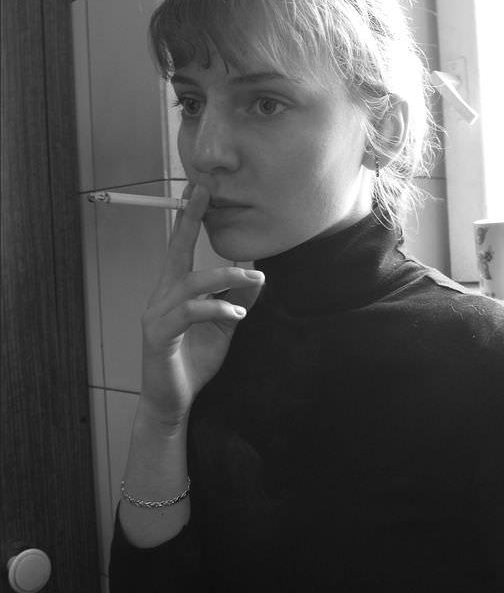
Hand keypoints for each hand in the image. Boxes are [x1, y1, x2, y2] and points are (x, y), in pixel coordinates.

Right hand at [138, 184, 264, 430]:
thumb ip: (236, 301)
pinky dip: (215, 308)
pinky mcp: (158, 335)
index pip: (180, 248)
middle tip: (205, 193)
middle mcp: (161, 296)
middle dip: (189, 219)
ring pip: (190, 283)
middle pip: (176, 251)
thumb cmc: (193, 362)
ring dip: (225, 277)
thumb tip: (257, 278)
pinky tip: (236, 312)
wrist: (172, 402)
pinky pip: (189, 313)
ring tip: (253, 280)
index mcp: (174, 291)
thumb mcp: (222, 327)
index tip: (196, 190)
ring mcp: (156, 315)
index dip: (187, 218)